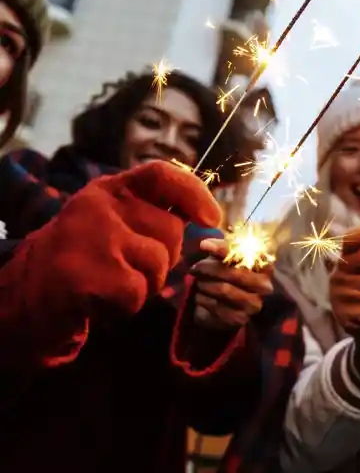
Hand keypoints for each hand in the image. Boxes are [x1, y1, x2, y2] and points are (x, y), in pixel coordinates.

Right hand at [23, 161, 221, 315]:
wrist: (25, 296)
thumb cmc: (82, 259)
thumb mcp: (110, 223)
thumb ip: (150, 214)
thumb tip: (208, 220)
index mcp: (107, 190)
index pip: (160, 175)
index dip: (193, 192)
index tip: (212, 218)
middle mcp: (99, 206)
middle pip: (171, 231)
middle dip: (164, 258)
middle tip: (128, 268)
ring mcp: (92, 238)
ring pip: (159, 264)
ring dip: (145, 284)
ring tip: (110, 282)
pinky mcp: (87, 273)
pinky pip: (139, 293)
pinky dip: (127, 306)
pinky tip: (100, 300)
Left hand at [191, 238, 272, 329]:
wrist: (229, 306)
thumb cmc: (229, 276)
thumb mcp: (228, 258)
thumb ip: (221, 248)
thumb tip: (205, 244)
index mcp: (266, 267)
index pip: (245, 255)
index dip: (223, 249)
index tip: (203, 245)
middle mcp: (265, 287)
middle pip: (233, 274)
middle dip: (209, 269)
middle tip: (194, 268)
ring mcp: (254, 305)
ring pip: (223, 290)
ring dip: (204, 285)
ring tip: (199, 283)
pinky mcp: (240, 320)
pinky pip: (215, 307)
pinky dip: (202, 300)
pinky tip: (201, 297)